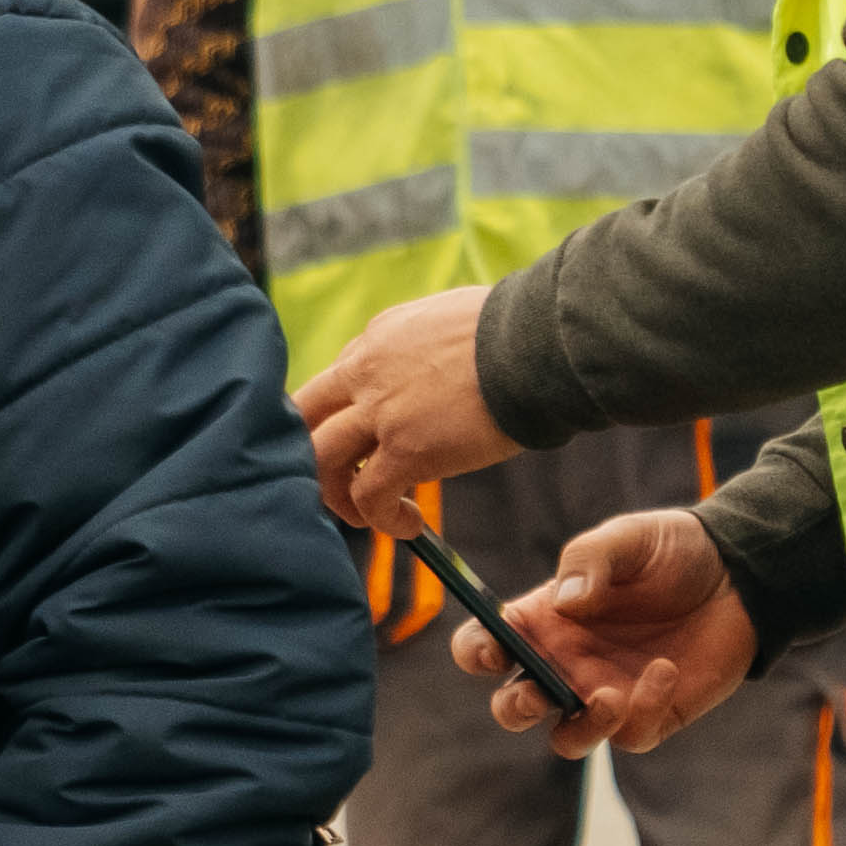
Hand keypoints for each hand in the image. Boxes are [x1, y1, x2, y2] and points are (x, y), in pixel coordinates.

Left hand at [297, 286, 516, 525]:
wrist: (540, 345)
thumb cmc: (519, 331)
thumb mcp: (454, 320)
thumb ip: (429, 348)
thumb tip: (444, 372)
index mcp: (379, 338)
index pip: (336, 382)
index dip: (344, 418)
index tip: (365, 441)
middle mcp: (366, 371)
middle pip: (304, 418)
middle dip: (314, 454)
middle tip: (343, 480)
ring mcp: (381, 412)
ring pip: (321, 460)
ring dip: (337, 494)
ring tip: (370, 514)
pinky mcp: (405, 450)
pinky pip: (369, 496)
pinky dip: (381, 519)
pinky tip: (410, 525)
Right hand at [487, 505, 768, 758]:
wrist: (739, 574)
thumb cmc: (671, 552)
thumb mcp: (628, 539)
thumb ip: (590, 561)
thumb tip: (565, 604)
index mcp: (542, 621)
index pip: (484, 647)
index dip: (475, 654)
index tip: (492, 651)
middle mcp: (564, 664)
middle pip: (513, 708)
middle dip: (514, 709)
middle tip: (538, 695)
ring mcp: (604, 693)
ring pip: (567, 739)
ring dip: (579, 730)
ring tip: (610, 697)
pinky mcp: (650, 715)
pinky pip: (631, 736)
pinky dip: (644, 709)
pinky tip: (666, 668)